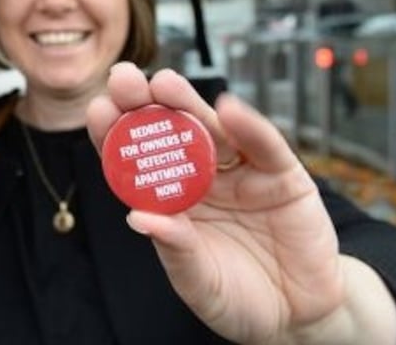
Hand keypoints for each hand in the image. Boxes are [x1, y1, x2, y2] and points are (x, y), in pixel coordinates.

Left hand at [85, 63, 395, 344]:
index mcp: (173, 199)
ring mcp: (243, 173)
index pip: (137, 160)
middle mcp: (204, 177)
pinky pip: (266, 147)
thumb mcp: (199, 281)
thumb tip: (138, 218)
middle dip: (146, 102)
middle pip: (171, 132)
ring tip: (165, 84)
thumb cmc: (239, 298)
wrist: (297, 316)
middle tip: (124, 79)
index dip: (117, 134)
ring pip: (213, 129)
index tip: (98, 111)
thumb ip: (175, 249)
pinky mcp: (283, 176)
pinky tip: (228, 109)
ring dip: (188, 103)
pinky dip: (250, 127)